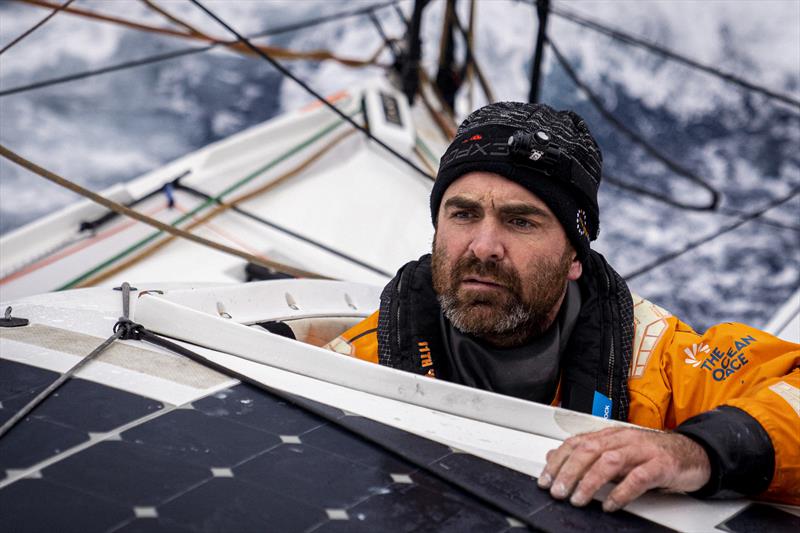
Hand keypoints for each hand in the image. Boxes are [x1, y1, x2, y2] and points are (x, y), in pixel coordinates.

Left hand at [537, 427, 710, 511]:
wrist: (692, 453)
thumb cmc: (652, 455)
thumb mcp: (615, 452)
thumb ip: (586, 455)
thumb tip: (553, 457)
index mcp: (610, 435)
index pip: (577, 443)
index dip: (558, 460)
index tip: (545, 479)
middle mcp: (624, 439)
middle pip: (589, 450)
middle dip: (569, 471)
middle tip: (557, 491)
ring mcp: (643, 450)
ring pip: (610, 460)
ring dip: (590, 481)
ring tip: (578, 499)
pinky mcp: (661, 465)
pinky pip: (639, 478)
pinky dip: (621, 492)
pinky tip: (610, 504)